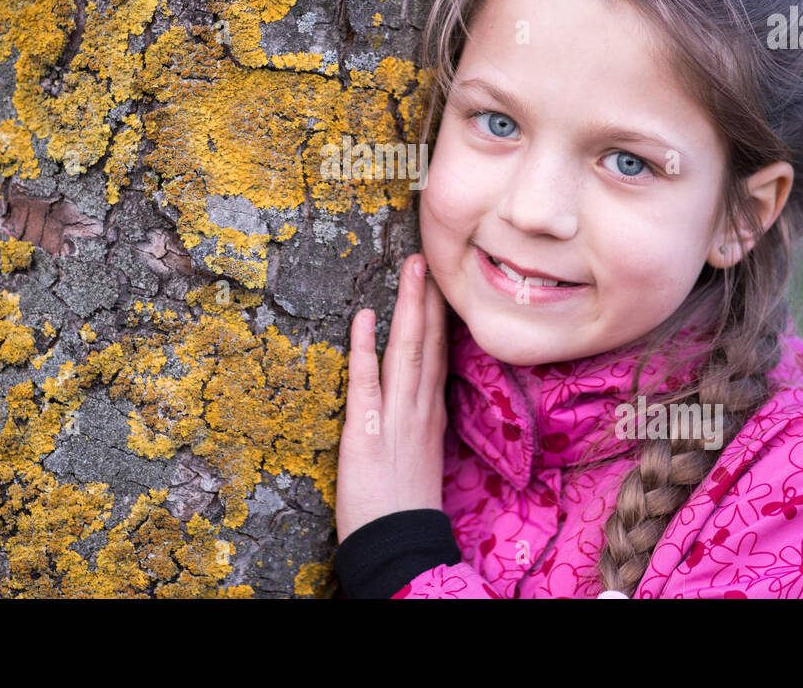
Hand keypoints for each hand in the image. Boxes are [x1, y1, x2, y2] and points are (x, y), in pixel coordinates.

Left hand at [336, 253, 448, 544]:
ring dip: (408, 307)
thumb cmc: (405, 508)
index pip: (439, 354)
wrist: (401, 546)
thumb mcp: (421, 457)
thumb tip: (416, 399)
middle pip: (428, 343)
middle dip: (428, 298)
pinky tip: (363, 318)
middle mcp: (420, 409)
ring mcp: (396, 418)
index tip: (440, 283)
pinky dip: (364, 348)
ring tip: (411, 268)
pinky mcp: (366, 433)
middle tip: (426, 257)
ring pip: (407, 351)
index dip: (439, 317)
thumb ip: (418, 423)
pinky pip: (366, 382)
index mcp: (431, 414)